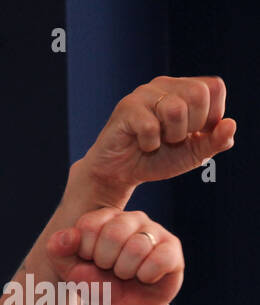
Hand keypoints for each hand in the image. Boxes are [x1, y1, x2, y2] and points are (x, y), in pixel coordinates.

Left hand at [45, 208, 182, 304]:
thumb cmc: (94, 283)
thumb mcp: (69, 271)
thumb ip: (59, 252)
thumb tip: (65, 237)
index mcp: (102, 218)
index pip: (88, 225)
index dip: (85, 252)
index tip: (89, 262)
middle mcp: (130, 218)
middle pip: (113, 233)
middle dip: (105, 262)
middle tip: (108, 270)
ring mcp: (153, 231)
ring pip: (137, 247)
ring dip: (125, 271)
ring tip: (126, 274)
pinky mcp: (172, 248)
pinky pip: (159, 259)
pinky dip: (146, 276)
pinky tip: (145, 277)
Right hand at [78, 76, 234, 205]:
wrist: (120, 174)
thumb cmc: (157, 159)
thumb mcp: (194, 153)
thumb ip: (216, 141)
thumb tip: (231, 124)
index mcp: (185, 88)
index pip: (214, 87)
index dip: (211, 115)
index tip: (194, 133)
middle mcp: (165, 84)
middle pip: (198, 94)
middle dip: (191, 126)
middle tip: (173, 138)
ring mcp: (144, 94)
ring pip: (175, 109)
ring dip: (170, 136)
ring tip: (158, 141)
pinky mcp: (126, 108)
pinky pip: (150, 127)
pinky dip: (150, 144)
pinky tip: (141, 144)